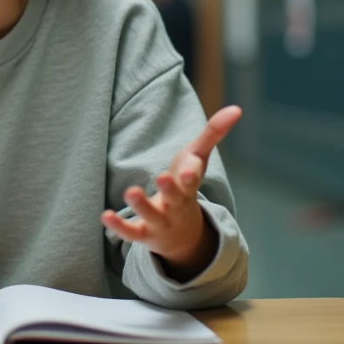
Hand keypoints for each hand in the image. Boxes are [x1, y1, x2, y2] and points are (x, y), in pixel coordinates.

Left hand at [101, 105, 241, 279]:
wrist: (182, 234)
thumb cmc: (186, 185)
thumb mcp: (197, 159)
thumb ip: (213, 133)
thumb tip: (237, 108)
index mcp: (189, 185)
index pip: (193, 177)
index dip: (190, 172)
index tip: (189, 169)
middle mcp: (177, 205)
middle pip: (176, 197)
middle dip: (170, 188)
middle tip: (161, 178)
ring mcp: (160, 221)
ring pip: (151, 215)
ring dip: (141, 205)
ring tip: (130, 192)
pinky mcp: (143, 234)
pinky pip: (131, 232)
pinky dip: (118, 225)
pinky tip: (105, 215)